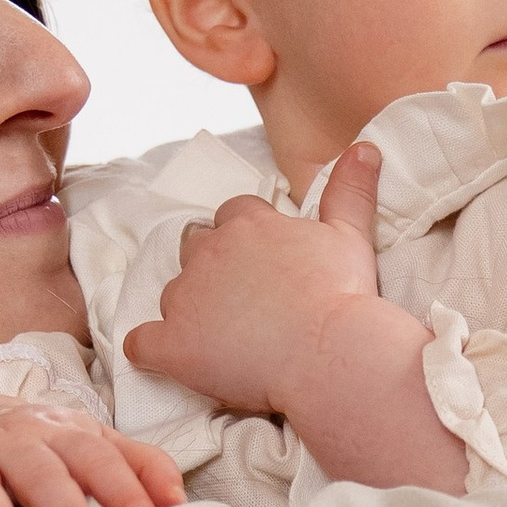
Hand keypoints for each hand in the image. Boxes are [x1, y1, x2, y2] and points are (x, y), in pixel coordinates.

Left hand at [126, 142, 386, 420]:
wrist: (330, 354)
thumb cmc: (343, 296)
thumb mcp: (351, 235)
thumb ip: (349, 190)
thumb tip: (364, 148)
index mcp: (247, 223)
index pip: (233, 214)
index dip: (247, 237)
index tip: (266, 262)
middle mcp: (209, 251)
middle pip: (195, 246)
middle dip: (212, 266)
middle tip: (243, 299)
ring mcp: (185, 297)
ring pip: (172, 293)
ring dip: (190, 308)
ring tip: (224, 336)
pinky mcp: (172, 343)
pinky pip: (142, 343)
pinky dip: (152, 349)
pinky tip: (170, 359)